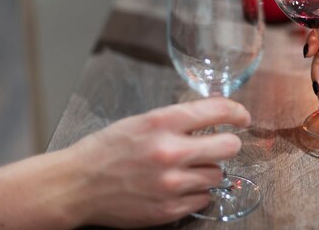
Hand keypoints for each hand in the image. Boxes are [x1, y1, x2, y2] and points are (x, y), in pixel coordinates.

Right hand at [69, 97, 250, 227]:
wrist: (77, 185)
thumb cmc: (107, 150)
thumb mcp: (141, 121)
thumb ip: (177, 119)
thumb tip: (213, 117)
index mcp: (162, 122)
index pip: (217, 111)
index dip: (236, 112)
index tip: (241, 117)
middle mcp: (170, 151)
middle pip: (229, 147)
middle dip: (227, 144)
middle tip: (220, 145)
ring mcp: (171, 184)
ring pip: (218, 174)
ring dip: (208, 170)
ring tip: (188, 168)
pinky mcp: (168, 209)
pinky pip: (203, 198)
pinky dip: (196, 191)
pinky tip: (179, 185)